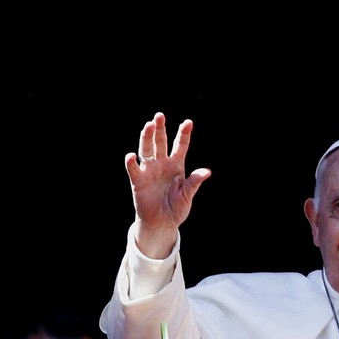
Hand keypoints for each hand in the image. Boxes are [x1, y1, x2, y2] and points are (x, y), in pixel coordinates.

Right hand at [124, 112, 211, 257]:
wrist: (162, 223)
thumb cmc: (176, 208)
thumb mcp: (188, 195)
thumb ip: (194, 182)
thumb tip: (207, 172)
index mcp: (177, 165)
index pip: (180, 145)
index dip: (183, 134)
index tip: (188, 122)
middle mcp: (162, 164)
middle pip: (160, 142)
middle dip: (160, 129)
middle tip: (159, 115)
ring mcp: (149, 170)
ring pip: (146, 149)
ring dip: (146, 138)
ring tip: (148, 126)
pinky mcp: (139, 180)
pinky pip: (134, 169)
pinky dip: (131, 163)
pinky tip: (131, 156)